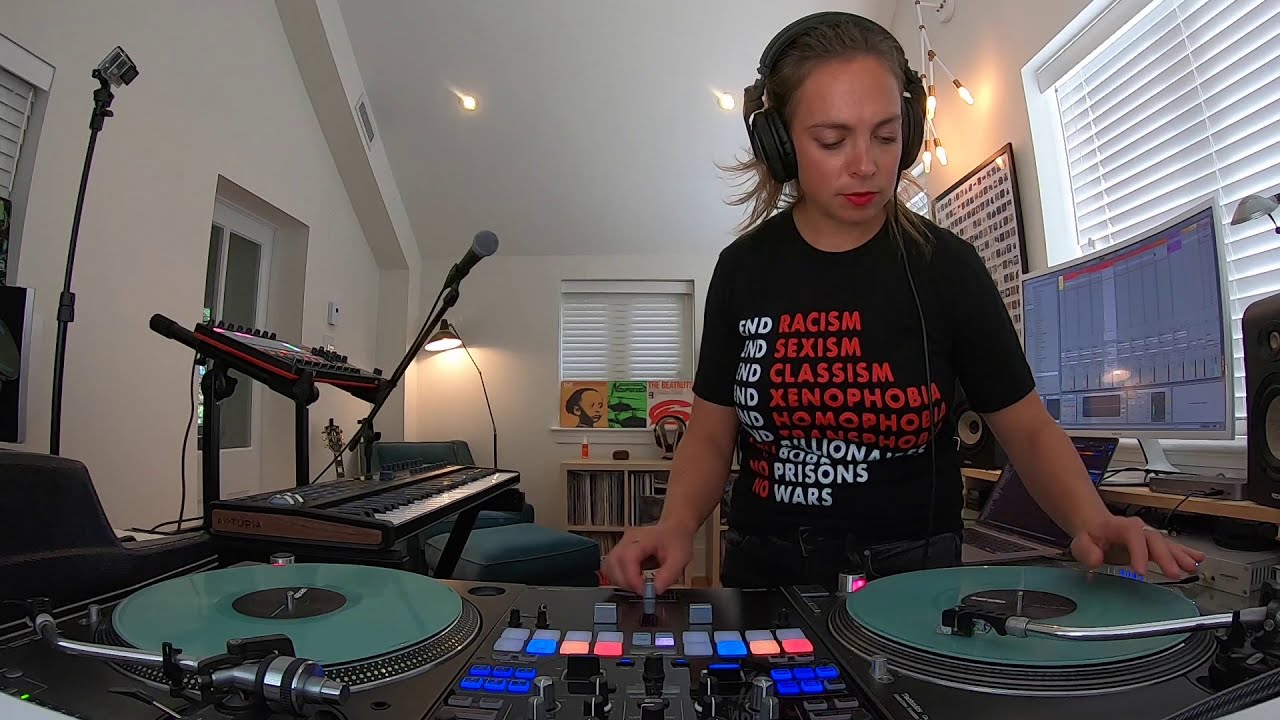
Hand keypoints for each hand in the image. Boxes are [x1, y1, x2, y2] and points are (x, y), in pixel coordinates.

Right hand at [601, 522, 694, 593]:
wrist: (674, 529)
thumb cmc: (676, 540)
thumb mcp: (679, 559)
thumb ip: (668, 575)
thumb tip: (655, 590)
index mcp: (641, 539)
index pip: (627, 559)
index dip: (632, 578)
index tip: (644, 590)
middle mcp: (627, 540)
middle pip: (612, 563)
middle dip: (625, 582)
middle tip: (641, 589)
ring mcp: (621, 544)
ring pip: (608, 566)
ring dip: (620, 581)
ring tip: (637, 585)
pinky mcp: (620, 551)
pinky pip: (610, 567)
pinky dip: (618, 578)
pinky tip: (632, 580)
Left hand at [1070, 514, 1205, 578]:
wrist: (1096, 527)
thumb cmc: (1090, 536)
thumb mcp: (1081, 543)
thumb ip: (1086, 551)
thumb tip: (1096, 559)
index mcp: (1119, 526)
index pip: (1132, 535)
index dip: (1138, 552)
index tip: (1140, 571)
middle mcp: (1138, 528)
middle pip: (1154, 539)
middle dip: (1165, 556)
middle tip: (1174, 573)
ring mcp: (1147, 536)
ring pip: (1166, 543)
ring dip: (1180, 555)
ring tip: (1193, 566)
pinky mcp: (1154, 545)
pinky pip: (1172, 547)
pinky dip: (1185, 553)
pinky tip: (1198, 559)